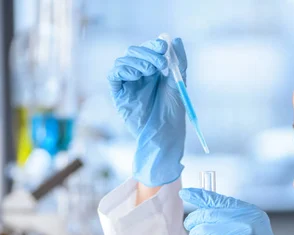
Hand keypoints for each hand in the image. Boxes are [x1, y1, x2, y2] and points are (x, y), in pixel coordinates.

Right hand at [108, 38, 187, 186]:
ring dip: (136, 61)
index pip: (149, 50)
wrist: (165, 135)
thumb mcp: (179, 85)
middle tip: (160, 63)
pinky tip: (136, 74)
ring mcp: (128, 84)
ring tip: (149, 71)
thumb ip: (179, 63)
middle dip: (147, 53)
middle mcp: (139, 75)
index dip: (154, 46)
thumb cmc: (173, 113)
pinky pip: (114, 76)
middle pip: (135, 52)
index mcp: (154, 71)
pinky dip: (123, 69)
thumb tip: (177, 40)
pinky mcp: (119, 94)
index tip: (164, 48)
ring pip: (123, 61)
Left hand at [180, 188, 293, 234]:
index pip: (219, 199)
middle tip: (192, 230)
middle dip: (193, 223)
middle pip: (206, 214)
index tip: (184, 192)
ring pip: (200, 230)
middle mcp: (246, 222)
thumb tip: (202, 207)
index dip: (199, 196)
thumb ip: (230, 218)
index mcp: (251, 213)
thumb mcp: (251, 231)